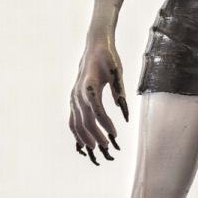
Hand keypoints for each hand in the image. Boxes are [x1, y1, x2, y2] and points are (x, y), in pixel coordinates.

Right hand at [69, 36, 128, 165]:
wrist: (93, 48)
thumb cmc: (109, 59)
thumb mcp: (117, 73)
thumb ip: (119, 92)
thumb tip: (124, 114)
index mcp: (89, 85)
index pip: (96, 110)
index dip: (105, 124)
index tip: (115, 134)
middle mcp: (78, 93)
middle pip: (85, 120)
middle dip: (96, 135)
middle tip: (108, 147)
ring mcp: (73, 97)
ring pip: (76, 123)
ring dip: (85, 138)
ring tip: (96, 149)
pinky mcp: (73, 100)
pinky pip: (72, 120)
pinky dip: (77, 133)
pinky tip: (84, 143)